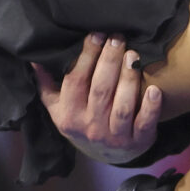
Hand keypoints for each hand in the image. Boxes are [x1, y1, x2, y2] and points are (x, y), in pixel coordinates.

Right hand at [32, 34, 161, 164]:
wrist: (108, 155)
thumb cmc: (83, 122)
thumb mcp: (59, 108)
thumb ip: (47, 84)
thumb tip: (34, 60)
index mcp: (69, 115)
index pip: (75, 82)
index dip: (86, 57)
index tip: (96, 35)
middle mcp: (90, 126)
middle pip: (100, 90)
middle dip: (109, 61)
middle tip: (118, 38)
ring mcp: (114, 136)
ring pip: (122, 105)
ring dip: (128, 79)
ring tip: (134, 55)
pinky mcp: (138, 140)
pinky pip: (144, 122)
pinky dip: (150, 106)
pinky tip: (155, 89)